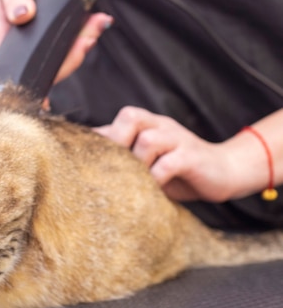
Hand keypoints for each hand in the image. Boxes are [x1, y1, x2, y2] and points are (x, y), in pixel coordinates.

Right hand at [0, 0, 112, 81]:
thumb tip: (23, 14)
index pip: (22, 70)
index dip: (45, 74)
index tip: (66, 62)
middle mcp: (16, 56)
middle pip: (46, 70)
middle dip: (73, 55)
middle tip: (89, 36)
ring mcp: (32, 54)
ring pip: (58, 61)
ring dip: (81, 45)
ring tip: (98, 23)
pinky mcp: (44, 48)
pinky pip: (63, 49)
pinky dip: (81, 36)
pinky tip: (94, 23)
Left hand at [94, 106, 236, 201]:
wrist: (225, 171)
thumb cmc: (176, 170)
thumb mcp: (145, 163)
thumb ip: (121, 159)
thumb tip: (81, 170)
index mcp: (144, 125)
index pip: (113, 123)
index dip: (96, 142)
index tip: (84, 166)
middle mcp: (159, 125)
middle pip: (129, 117)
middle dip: (117, 143)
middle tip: (114, 170)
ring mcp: (177, 138)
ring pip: (147, 140)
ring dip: (137, 164)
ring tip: (137, 183)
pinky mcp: (191, 156)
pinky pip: (168, 163)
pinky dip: (156, 178)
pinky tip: (154, 190)